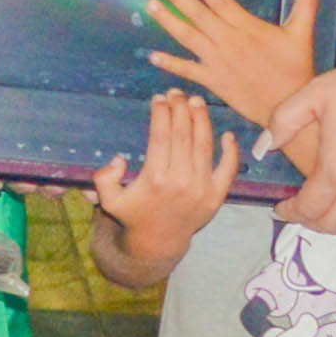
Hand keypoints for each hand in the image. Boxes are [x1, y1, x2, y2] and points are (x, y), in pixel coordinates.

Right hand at [88, 89, 238, 272]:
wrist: (158, 243)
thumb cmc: (133, 214)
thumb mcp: (108, 200)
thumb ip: (104, 178)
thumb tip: (119, 159)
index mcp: (154, 179)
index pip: (161, 135)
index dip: (161, 112)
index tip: (158, 98)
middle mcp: (180, 182)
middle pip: (183, 134)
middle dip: (180, 108)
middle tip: (177, 93)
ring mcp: (201, 189)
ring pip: (205, 145)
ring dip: (202, 119)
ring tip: (197, 102)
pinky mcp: (217, 196)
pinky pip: (227, 169)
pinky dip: (230, 151)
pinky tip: (226, 134)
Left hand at [143, 0, 317, 129]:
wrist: (287, 106)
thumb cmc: (295, 68)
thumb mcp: (302, 34)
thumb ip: (305, 4)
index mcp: (247, 28)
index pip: (221, 2)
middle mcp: (228, 41)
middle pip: (198, 15)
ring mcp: (217, 62)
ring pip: (188, 38)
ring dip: (167, 21)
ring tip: (151, 7)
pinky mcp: (213, 81)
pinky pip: (187, 70)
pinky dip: (170, 63)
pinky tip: (152, 55)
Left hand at [267, 52, 335, 250]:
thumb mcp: (316, 93)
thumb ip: (283, 121)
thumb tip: (263, 148)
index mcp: (335, 169)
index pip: (306, 207)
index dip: (289, 211)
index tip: (281, 208)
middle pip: (330, 224)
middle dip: (312, 221)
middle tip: (306, 211)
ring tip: (334, 217)